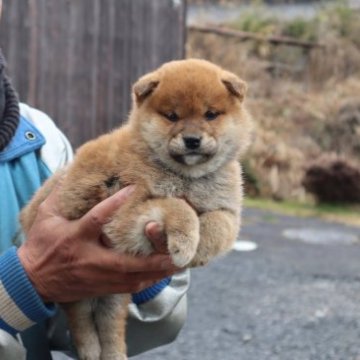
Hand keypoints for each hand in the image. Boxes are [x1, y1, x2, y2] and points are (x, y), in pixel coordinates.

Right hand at [18, 184, 177, 302]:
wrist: (32, 281)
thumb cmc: (41, 246)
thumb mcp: (45, 217)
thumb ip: (60, 196)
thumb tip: (70, 172)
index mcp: (76, 237)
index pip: (97, 218)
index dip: (115, 203)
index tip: (134, 188)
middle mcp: (90, 258)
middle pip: (125, 261)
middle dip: (152, 258)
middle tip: (174, 250)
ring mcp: (97, 276)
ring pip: (131, 278)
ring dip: (155, 272)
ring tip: (177, 263)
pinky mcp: (101, 288)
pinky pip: (129, 287)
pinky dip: (148, 281)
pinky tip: (162, 275)